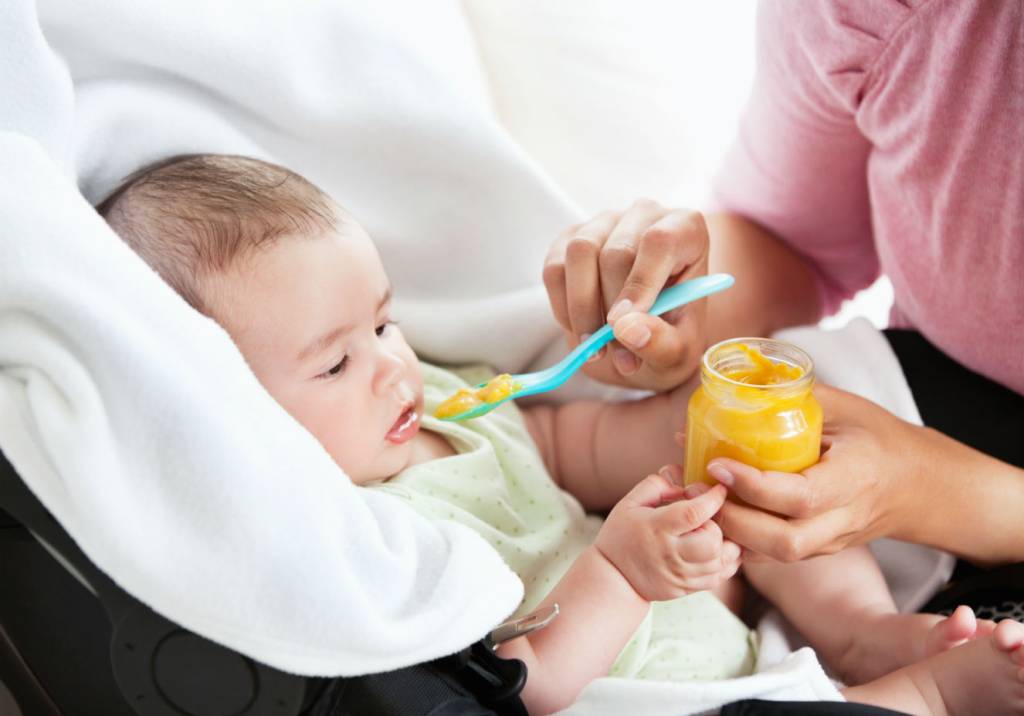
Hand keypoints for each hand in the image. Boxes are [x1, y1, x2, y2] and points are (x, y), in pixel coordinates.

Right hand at [543, 200, 709, 390]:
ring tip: (595, 348)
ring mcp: (604, 222)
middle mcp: (645, 215)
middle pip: (615, 252)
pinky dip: (562, 307)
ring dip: (581, 308)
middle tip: (614, 354)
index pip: (659, 242)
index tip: (622, 326)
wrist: (645, 332)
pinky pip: (554, 268)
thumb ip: (662, 342)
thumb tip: (627, 329)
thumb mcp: (679, 350)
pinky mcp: (570, 238)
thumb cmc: (671, 333)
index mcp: (686, 229)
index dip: (639, 284)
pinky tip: (581, 330)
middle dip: (609, 310)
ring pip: (579, 253)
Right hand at [594, 470, 740, 601]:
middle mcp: (670, 554)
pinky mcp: (685, 588)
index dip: (712, 498)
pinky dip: (724, 563)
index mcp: (656, 528)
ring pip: (720, 561)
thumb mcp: (630, 503)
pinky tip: (716, 551)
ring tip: (713, 534)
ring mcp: (679, 575)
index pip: (693, 513)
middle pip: (712, 540)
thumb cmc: (621, 535)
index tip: (720, 489)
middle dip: (717, 525)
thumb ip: (656, 486)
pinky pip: (718, 577)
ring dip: (723, 544)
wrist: (613, 577)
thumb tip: (685, 483)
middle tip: (706, 520)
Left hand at [709, 384, 925, 560]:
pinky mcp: (817, 550)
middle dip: (732, 520)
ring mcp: (831, 541)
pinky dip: (738, 538)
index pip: (802, 496)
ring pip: (774, 556)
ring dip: (728, 532)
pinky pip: (772, 555)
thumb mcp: (844, 408)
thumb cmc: (877, 437)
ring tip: (694, 499)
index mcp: (856, 478)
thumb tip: (735, 385)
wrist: (917, 485)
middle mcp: (844, 519)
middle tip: (694, 488)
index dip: (755, 486)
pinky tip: (712, 511)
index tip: (718, 464)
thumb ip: (793, 399)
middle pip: (783, 542)